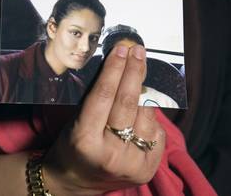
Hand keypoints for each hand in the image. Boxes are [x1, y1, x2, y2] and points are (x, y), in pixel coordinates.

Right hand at [43, 44, 165, 195]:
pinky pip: (157, 132)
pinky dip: (150, 117)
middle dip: (135, 71)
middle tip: (138, 52)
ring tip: (139, 79)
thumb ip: (98, 98)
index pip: (104, 95)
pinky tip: (142, 110)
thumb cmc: (72, 145)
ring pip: (147, 115)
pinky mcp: (146, 170)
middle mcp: (109, 154)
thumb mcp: (75, 120)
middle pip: (129, 103)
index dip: (115, 69)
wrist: (76, 181)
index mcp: (84, 140)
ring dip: (145, 93)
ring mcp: (131, 164)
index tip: (122, 49)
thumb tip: (122, 66)